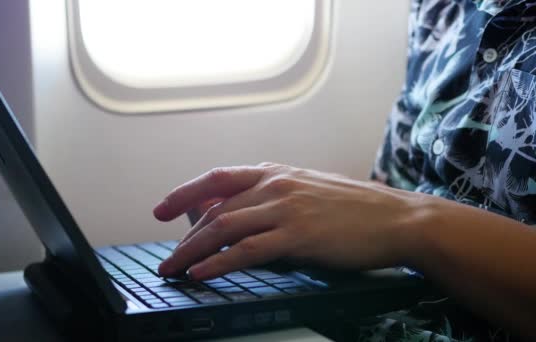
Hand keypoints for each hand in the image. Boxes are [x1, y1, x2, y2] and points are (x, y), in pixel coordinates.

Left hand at [154, 163, 422, 279]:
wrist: (398, 218)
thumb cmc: (357, 209)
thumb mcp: (309, 193)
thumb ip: (273, 200)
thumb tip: (242, 217)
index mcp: (277, 173)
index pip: (218, 178)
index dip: (185, 193)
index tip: (162, 208)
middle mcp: (276, 185)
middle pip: (214, 208)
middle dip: (183, 234)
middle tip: (166, 256)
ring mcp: (286, 208)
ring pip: (224, 227)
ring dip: (192, 251)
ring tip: (172, 269)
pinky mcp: (298, 235)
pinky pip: (247, 250)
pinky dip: (219, 263)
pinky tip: (201, 273)